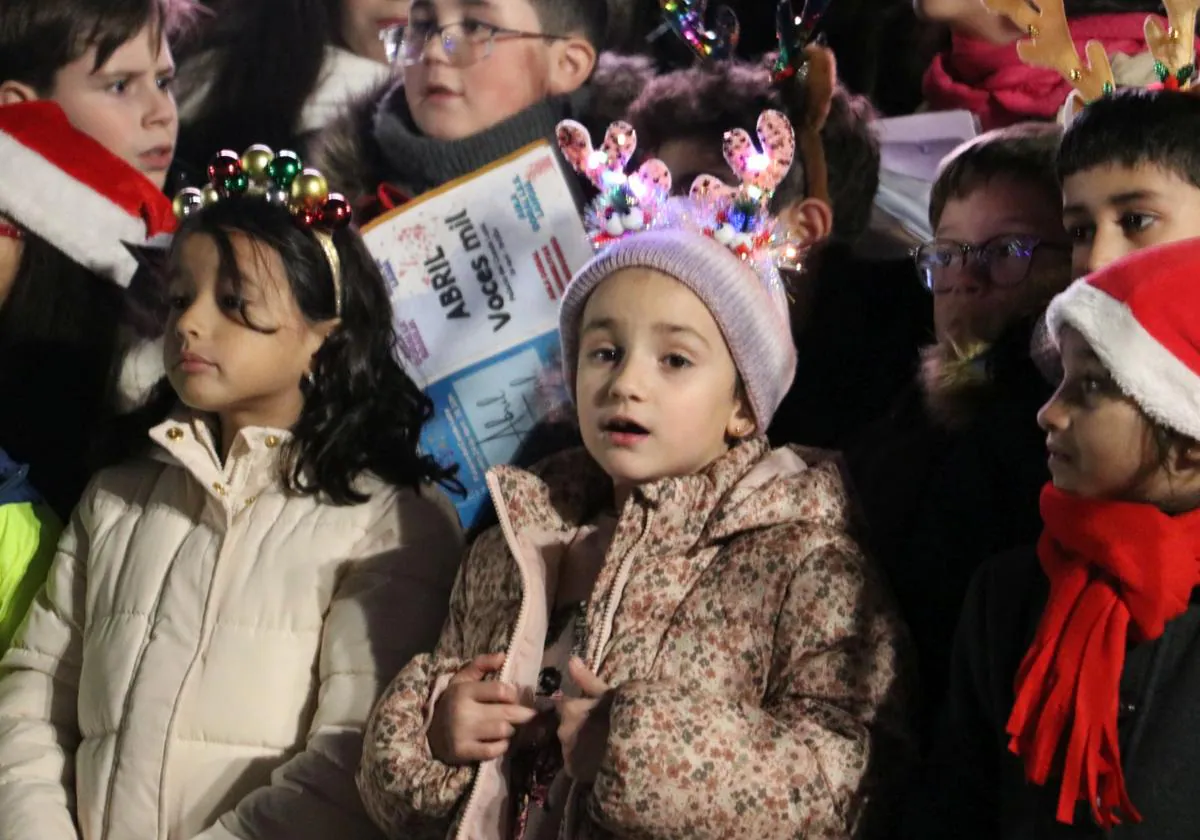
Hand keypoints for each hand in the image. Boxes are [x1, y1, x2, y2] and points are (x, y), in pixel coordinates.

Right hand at [428, 653, 535, 764]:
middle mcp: (463, 712)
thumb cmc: (453, 702)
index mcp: (464, 691)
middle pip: (506, 712)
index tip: (513, 697)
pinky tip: (499, 741)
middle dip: (521, 714)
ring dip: (510, 729)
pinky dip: (501, 746)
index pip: (501, 691)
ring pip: (503, 731)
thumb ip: (482, 664)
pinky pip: (494, 750)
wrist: (429, 732)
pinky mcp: (463, 752)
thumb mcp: (462, 679)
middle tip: (528, 715)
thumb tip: (503, 655)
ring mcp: (462, 734)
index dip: (513, 694)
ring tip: (507, 726)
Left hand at [556, 657, 612, 783]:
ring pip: (569, 743)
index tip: (589, 710)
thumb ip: (586, 678)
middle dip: (577, 724)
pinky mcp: (572, 770)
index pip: (563, 704)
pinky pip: (574, 763)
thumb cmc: (622, 716)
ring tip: (599, 745)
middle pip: (565, 724)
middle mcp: (562, 730)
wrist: (634, 750)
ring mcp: (566, 752)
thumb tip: (571, 659)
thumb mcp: (608, 694)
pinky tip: (597, 760)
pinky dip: (582, 761)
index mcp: (569, 709)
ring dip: (579, 742)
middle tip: (597, 727)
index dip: (576, 706)